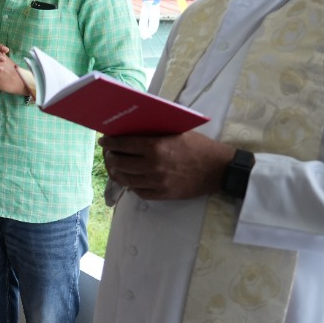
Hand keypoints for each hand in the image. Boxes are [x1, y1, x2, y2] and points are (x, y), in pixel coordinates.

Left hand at [100, 132, 236, 200]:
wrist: (219, 169)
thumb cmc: (199, 146)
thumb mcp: (177, 132)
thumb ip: (155, 131)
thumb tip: (132, 127)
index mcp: (156, 147)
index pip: (124, 144)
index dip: (110, 142)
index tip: (104, 141)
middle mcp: (153, 166)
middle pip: (120, 163)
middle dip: (110, 157)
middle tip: (108, 154)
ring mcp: (157, 183)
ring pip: (127, 179)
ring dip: (117, 172)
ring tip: (115, 167)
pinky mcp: (163, 195)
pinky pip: (139, 193)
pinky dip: (131, 186)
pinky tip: (130, 179)